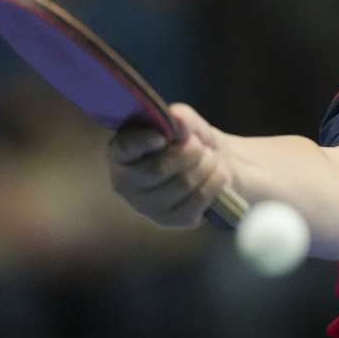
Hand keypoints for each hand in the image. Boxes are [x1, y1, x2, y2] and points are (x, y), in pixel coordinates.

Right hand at [106, 103, 232, 227]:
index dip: (141, 142)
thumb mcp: (188, 123)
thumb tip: (177, 118)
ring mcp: (146, 206)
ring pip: (182, 184)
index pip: (123, 149)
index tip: (162, 136)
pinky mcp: (170, 220)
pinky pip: (198, 200)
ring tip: (211, 158)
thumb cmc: (191, 142)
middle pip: (157, 170)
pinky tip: (217, 174)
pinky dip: (215, 182)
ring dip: (206, 165)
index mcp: (121, 153)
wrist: (215, 166)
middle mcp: (125, 183)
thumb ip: (181, 117)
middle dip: (189, 152)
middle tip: (200, 145)